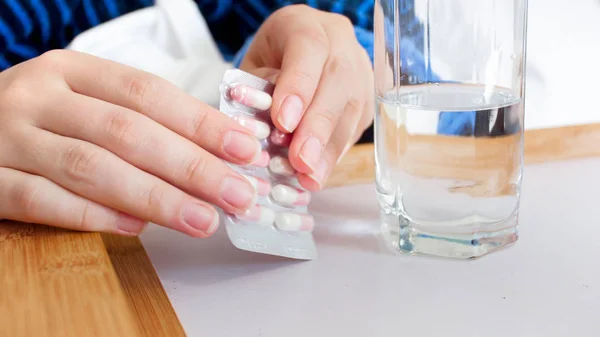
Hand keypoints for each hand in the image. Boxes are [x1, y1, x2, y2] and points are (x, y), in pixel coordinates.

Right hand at [0, 50, 261, 236]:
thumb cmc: (40, 118)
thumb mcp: (81, 100)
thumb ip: (136, 119)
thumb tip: (214, 149)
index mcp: (71, 71)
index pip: (147, 93)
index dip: (199, 121)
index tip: (243, 147)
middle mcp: (40, 97)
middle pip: (128, 132)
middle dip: (191, 166)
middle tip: (237, 193)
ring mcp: (10, 137)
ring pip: (93, 168)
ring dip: (156, 197)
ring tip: (203, 218)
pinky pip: (45, 202)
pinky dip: (94, 215)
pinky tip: (137, 227)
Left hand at [240, 5, 373, 190]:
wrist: (293, 57)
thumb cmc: (268, 64)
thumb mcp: (252, 69)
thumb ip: (258, 91)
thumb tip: (268, 131)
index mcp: (304, 24)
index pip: (308, 47)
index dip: (298, 86)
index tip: (283, 122)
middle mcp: (339, 41)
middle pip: (338, 79)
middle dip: (318, 125)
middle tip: (301, 160)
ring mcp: (360, 69)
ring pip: (353, 106)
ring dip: (329, 147)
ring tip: (309, 176)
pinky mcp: (367, 98)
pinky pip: (356, 126)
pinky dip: (335, 153)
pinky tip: (319, 173)